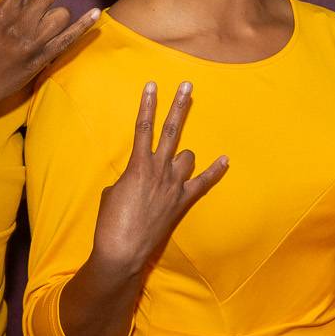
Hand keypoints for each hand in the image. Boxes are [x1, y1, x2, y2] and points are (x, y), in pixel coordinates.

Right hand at [0, 0, 98, 132]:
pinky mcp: (40, 61)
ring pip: (61, 14)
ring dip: (59, 14)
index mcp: (2, 11)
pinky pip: (67, 40)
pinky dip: (83, 26)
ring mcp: (32, 43)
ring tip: (42, 26)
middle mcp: (19, 24)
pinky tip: (96, 12)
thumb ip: (4, 8)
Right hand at [92, 82, 227, 270]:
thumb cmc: (110, 221)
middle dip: (179, 106)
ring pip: (187, 156)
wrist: (122, 250)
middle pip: (171, 131)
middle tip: (187, 86)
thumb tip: (138, 176)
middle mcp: (158, 171)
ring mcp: (173, 186)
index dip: (147, 105)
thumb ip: (128, 177)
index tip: (152, 85)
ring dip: (183, 154)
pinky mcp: (182, 202)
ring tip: (176, 159)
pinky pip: (202, 183)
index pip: (143, 128)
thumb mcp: (112, 192)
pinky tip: (224, 159)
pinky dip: (214, 171)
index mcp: (137, 166)